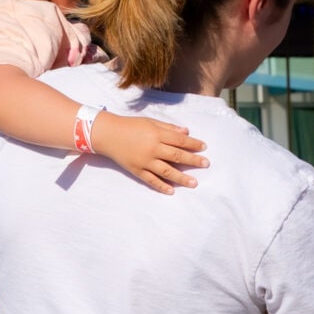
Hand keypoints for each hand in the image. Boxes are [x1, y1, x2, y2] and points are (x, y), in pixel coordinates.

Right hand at [92, 112, 207, 194]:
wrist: (108, 134)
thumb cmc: (130, 126)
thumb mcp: (150, 122)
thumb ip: (168, 128)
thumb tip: (186, 132)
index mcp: (157, 134)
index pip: (180, 140)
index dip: (193, 144)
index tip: (204, 147)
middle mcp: (152, 148)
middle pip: (177, 156)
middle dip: (193, 160)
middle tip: (206, 164)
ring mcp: (145, 161)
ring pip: (167, 171)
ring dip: (182, 178)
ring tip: (194, 183)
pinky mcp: (137, 171)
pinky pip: (151, 180)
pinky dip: (162, 186)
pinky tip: (172, 191)